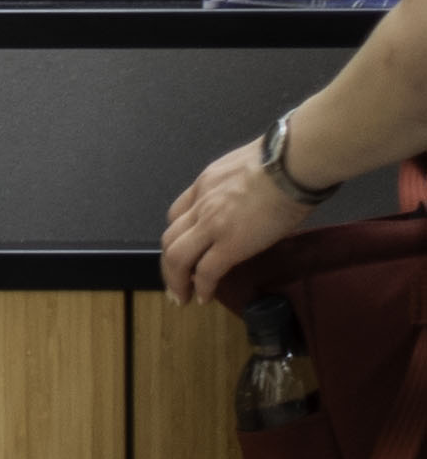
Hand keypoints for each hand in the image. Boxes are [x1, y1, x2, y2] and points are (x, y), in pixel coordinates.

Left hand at [166, 137, 316, 304]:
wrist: (291, 163)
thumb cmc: (282, 160)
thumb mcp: (246, 168)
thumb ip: (239, 186)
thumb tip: (254, 200)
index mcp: (204, 184)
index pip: (177, 214)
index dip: (177, 236)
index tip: (181, 250)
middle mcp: (201, 205)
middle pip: (170, 239)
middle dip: (168, 264)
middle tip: (174, 282)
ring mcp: (212, 225)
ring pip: (177, 257)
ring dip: (176, 280)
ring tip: (181, 296)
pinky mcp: (231, 244)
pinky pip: (206, 271)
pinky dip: (200, 288)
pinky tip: (202, 298)